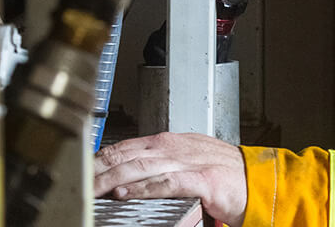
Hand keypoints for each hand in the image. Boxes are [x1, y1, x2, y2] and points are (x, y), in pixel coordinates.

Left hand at [94, 132, 247, 225]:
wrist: (257, 179)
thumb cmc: (224, 173)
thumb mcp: (186, 160)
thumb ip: (158, 164)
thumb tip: (126, 174)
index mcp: (170, 142)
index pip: (125, 146)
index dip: (99, 157)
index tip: (80, 169)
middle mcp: (175, 148)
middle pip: (127, 155)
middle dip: (98, 169)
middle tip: (77, 181)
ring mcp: (188, 162)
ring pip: (141, 167)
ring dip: (113, 179)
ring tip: (92, 189)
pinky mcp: (202, 180)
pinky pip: (168, 183)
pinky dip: (144, 188)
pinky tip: (126, 193)